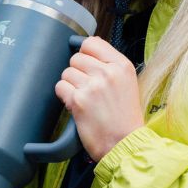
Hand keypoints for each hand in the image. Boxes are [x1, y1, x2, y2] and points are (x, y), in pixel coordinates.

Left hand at [56, 36, 144, 161]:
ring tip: (84, 99)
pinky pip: (60, 87)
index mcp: (122, 65)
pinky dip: (64, 97)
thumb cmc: (125, 118)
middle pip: (77, 58)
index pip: (92, 43)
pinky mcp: (78, 100)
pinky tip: (76, 106)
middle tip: (87, 89)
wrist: (125, 144)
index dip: (85, 53)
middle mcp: (107, 72)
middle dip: (77, 73)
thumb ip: (110, 66)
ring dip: (70, 85)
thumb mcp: (128, 84)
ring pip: (66, 72)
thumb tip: (87, 51)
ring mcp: (92, 86)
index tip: (86, 64)